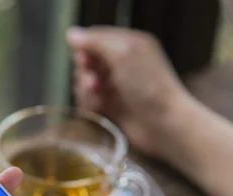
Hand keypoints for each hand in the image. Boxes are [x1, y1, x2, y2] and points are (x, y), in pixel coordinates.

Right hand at [67, 26, 189, 157]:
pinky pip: (88, 99)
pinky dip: (90, 102)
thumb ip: (95, 42)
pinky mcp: (110, 105)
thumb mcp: (122, 54)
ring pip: (84, 81)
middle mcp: (121, 62)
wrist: (161, 123)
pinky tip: (100, 107)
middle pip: (86, 60)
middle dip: (85, 71)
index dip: (85, 47)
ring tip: (99, 97)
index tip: (84, 60)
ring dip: (86, 89)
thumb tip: (71, 35)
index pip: (95, 37)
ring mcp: (115, 84)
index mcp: (128, 44)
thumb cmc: (147, 85)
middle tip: (94, 81)